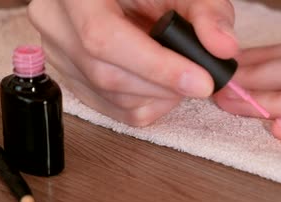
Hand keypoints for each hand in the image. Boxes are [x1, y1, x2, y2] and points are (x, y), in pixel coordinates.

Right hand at [28, 0, 237, 125]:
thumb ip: (206, 12)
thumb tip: (224, 47)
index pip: (104, 38)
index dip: (155, 66)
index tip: (200, 81)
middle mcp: (56, 25)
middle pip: (106, 74)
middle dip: (163, 86)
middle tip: (199, 80)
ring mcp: (59, 55)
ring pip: (109, 97)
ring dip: (157, 97)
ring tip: (179, 76)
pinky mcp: (71, 78)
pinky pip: (110, 109)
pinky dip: (145, 105)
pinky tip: (160, 86)